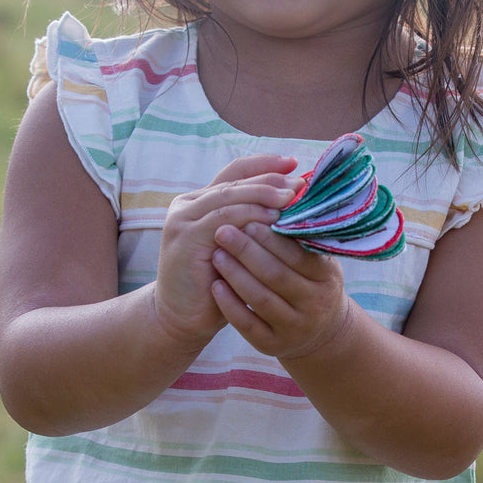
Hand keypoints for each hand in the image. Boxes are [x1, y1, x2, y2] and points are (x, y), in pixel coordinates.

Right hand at [153, 155, 302, 347]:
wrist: (183, 318)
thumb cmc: (217, 284)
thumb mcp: (238, 247)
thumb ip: (254, 222)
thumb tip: (295, 202)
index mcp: (200, 202)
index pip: (234, 174)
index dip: (264, 166)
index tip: (294, 163)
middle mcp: (188, 205)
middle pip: (234, 182)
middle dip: (269, 180)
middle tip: (299, 182)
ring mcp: (183, 219)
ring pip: (230, 198)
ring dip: (263, 195)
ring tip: (291, 197)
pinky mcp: (184, 237)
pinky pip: (223, 220)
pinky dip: (249, 216)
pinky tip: (273, 219)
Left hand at [209, 221, 349, 360]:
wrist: (317, 331)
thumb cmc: (310, 280)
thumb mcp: (317, 258)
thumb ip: (303, 232)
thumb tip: (288, 186)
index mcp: (327, 278)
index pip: (298, 254)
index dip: (270, 237)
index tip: (247, 217)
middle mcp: (315, 304)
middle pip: (276, 275)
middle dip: (247, 251)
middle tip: (222, 230)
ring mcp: (295, 328)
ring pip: (260, 299)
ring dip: (235, 274)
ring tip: (215, 253)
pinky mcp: (273, 346)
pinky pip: (248, 325)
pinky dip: (230, 305)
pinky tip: (215, 286)